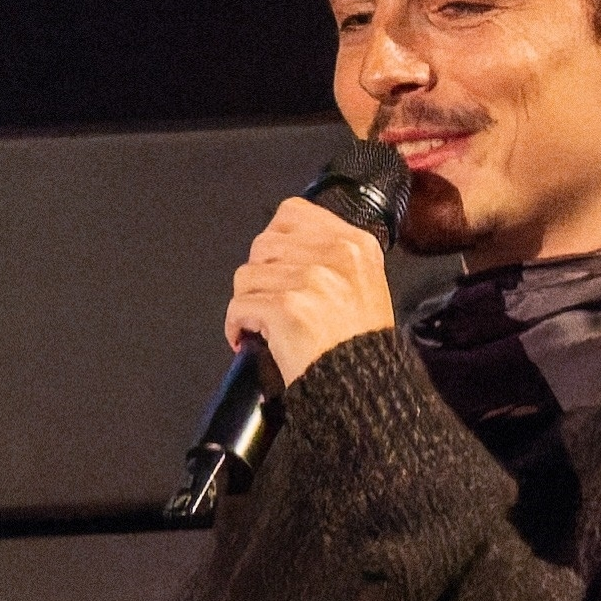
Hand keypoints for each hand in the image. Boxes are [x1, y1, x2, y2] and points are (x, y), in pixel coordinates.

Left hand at [224, 197, 394, 388]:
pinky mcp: (287, 308)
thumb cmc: (362, 346)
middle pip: (263, 244)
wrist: (364, 387)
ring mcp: (311, 280)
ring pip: (246, 274)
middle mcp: (335, 254)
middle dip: (259, 275)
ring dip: (247, 301)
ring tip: (262, 323)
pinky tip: (249, 340)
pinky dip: (236, 326)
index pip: (292, 213)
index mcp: (355, 244)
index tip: (277, 267)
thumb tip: (281, 248)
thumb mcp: (365, 285)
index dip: (275, 241)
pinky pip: (238, 306)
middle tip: (268, 301)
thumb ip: (331, 257)